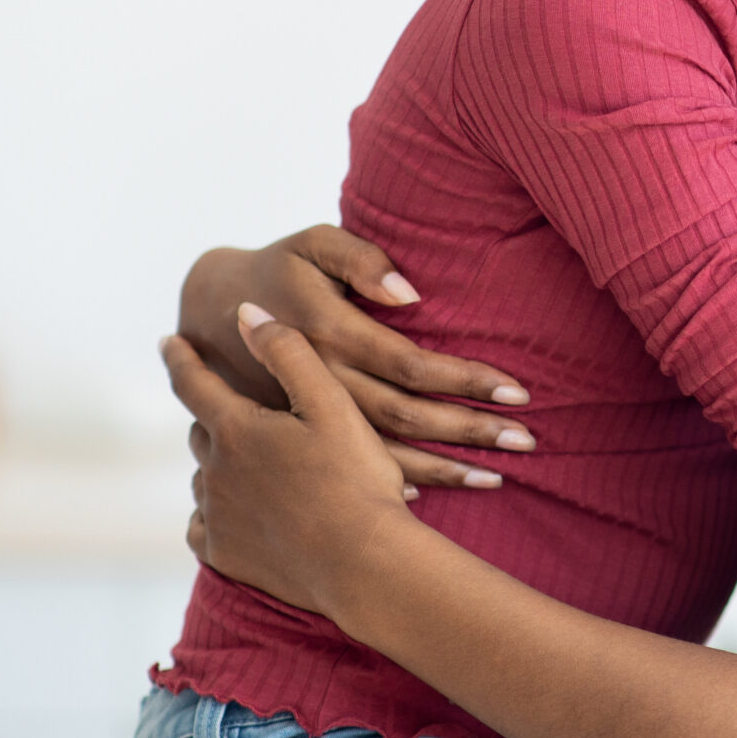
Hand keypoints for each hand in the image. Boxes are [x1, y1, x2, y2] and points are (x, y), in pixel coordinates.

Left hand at [164, 306, 422, 617]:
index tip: (168, 341)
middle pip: (202, 430)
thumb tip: (245, 313)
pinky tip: (235, 511)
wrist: (363, 563)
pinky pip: (204, 525)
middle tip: (232, 406)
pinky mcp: (225, 554)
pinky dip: (215, 512)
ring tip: (246, 461)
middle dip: (213, 413)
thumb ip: (288, 351)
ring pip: (205, 477)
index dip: (180, 357)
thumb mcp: (332, 402)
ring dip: (220, 464)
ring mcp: (217, 516)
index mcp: (236, 428)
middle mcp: (215, 471)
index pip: (193, 382)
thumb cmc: (355, 478)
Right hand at [177, 227, 532, 488]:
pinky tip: (434, 494)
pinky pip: (349, 467)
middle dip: (470, 429)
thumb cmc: (280, 267)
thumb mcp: (314, 243)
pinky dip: (393, 482)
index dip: (467, 379)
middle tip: (526, 440)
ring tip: (497, 479)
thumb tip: (410, 294)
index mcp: (328, 332)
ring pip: (383, 452)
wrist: (209, 311)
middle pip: (407, 414)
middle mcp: (318, 382)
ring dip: (443, 467)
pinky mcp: (296, 436)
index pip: (413, 364)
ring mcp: (304, 416)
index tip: (518, 392)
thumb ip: (361, 258)